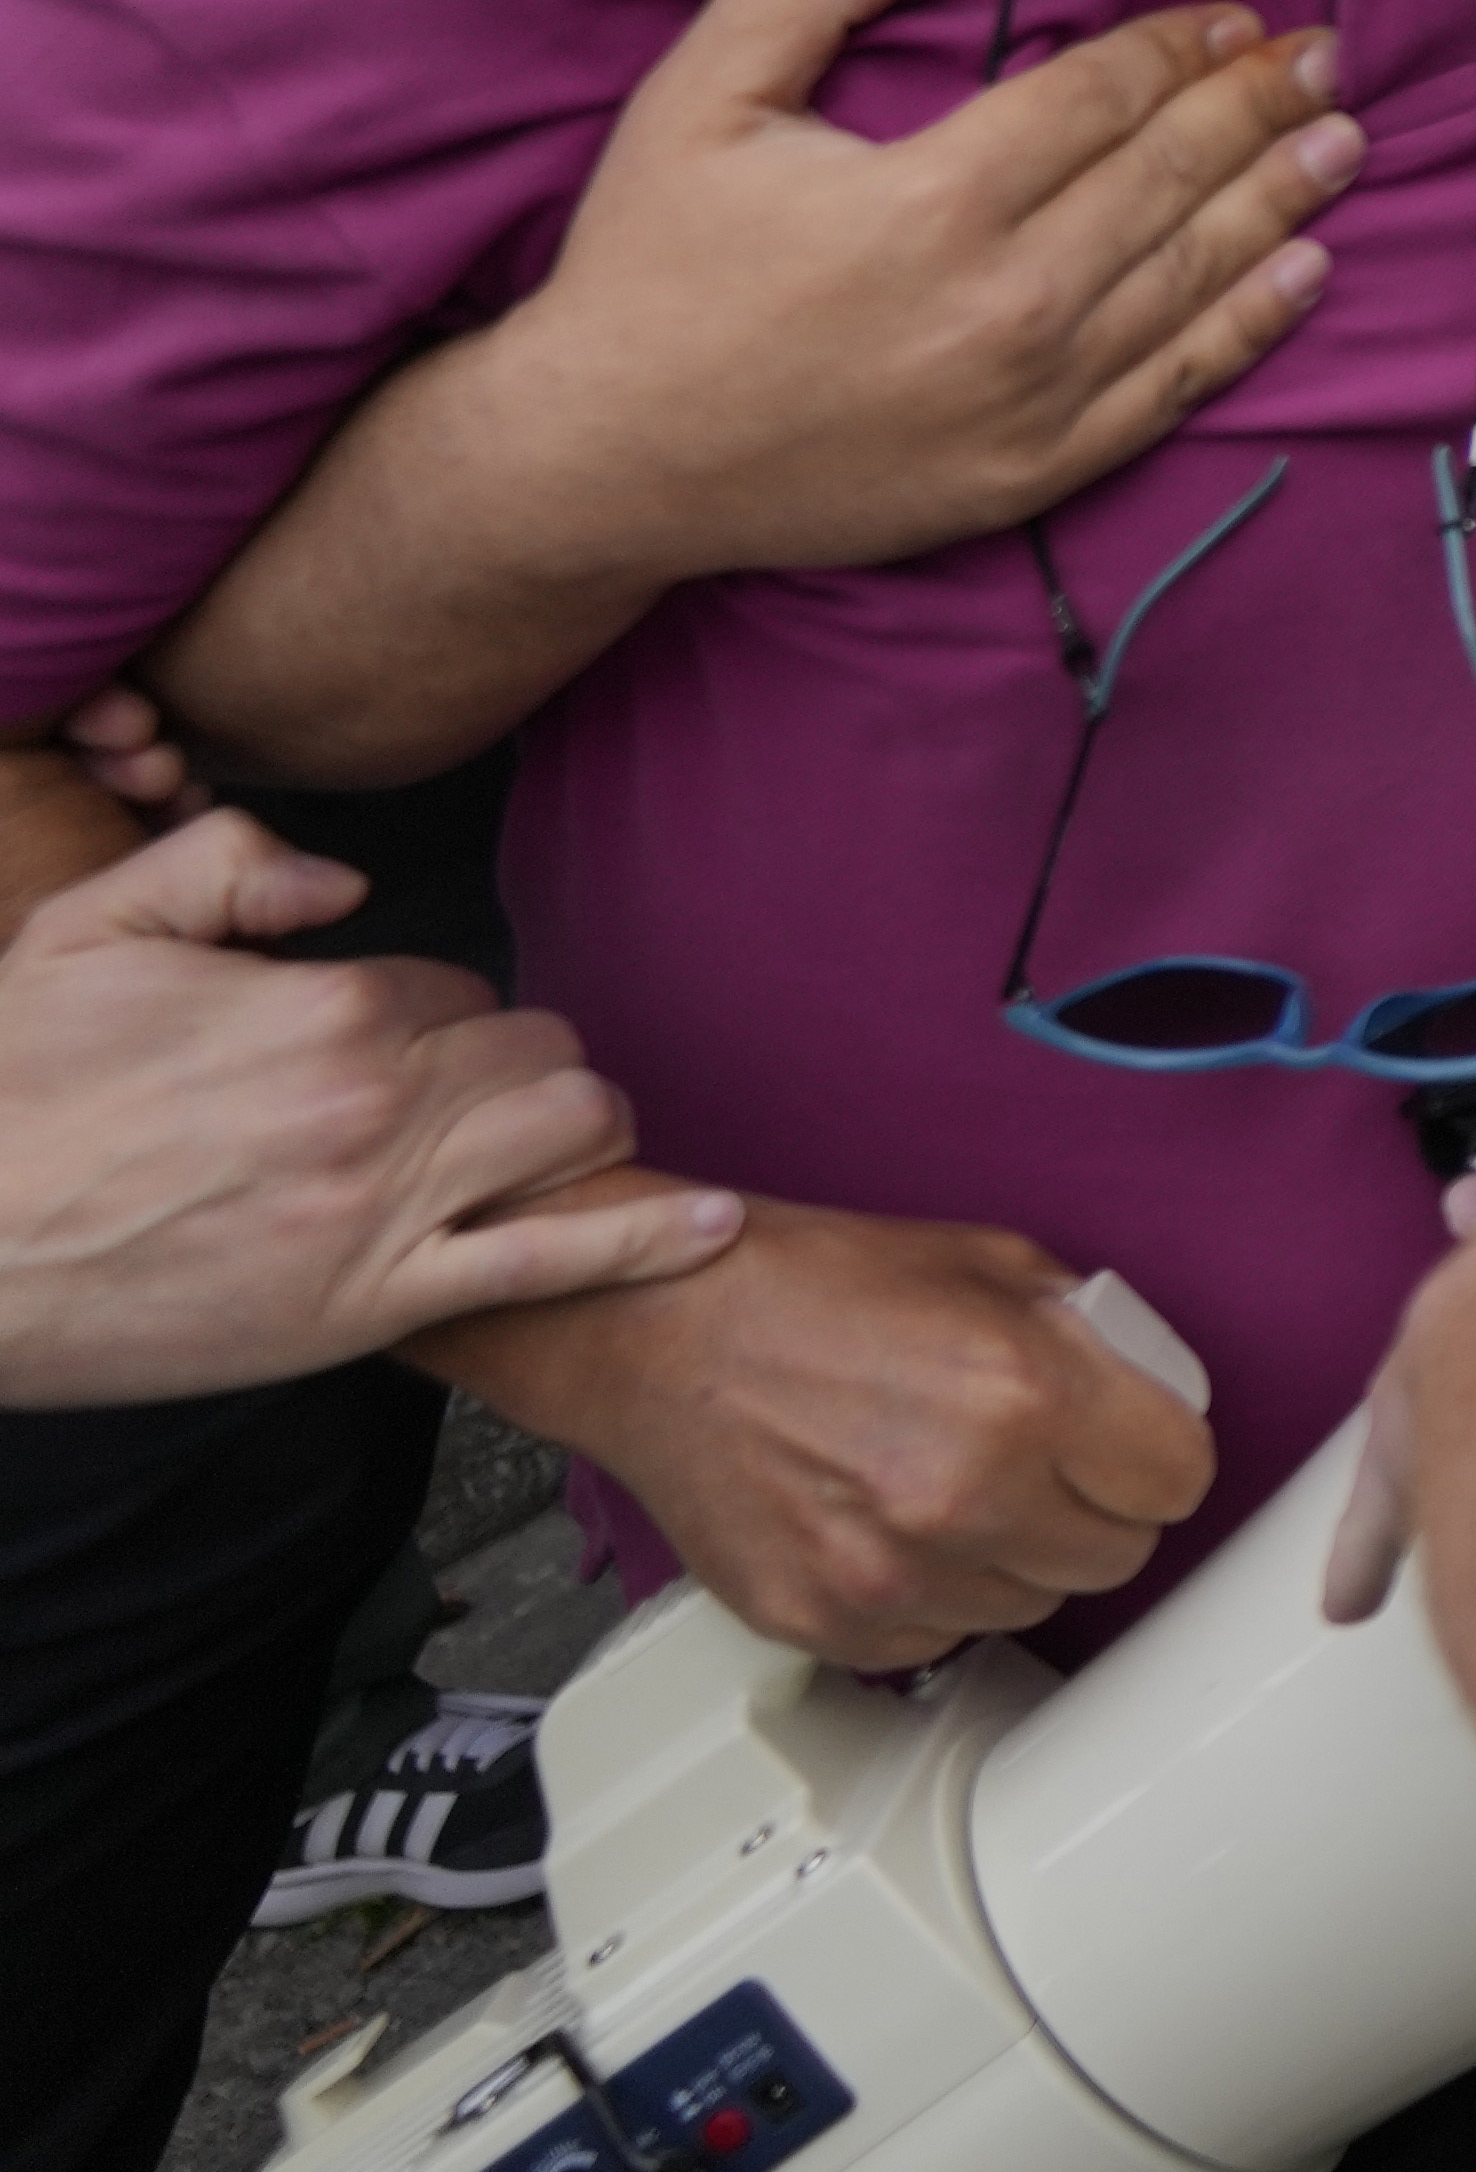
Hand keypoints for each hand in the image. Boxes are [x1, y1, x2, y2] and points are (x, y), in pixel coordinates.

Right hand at [0, 822, 730, 1406]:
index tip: (383, 1042)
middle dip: (511, 1062)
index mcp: (324, 1007)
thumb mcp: (86, 932)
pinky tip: (710, 1218)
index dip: (429, 1012)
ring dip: (570, 1126)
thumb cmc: (6, 1092)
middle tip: (460, 1094)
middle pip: (535, 1050)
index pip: (458, 983)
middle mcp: (375, 1104)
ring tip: (540, 1138)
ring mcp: (384, 1212)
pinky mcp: (375, 1304)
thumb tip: (339, 881)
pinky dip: (648, 1237)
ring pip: (571, 1130)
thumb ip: (223, 867)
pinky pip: (556, 1262)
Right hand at [417, 0, 1350, 599]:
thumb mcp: (696, 103)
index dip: (1178, 49)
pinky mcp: (1034, 471)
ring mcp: (1030, 397)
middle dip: (1259, 107)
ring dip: (1281, 200)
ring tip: (1345, 141)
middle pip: (1171, 177)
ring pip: (1194, 277)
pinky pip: (1173, 388)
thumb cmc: (649, 269)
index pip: (1102, 99)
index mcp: (934, 198)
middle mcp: (1005, 300)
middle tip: (1330, 59)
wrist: (606, 462)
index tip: (1233, 18)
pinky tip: (1306, 271)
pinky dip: (1251, 325)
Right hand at [429, 1196, 1212, 1660]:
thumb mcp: (988, 1264)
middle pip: (1119, 1555)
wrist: (657, 1335)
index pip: (1180, 1479)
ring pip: (1033, 1604)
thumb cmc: (811, 1287)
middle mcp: (963, 1496)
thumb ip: (1093, 1332)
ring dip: (1018, 1557)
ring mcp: (889, 1574)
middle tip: (1050, 1464)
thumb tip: (1154, 1391)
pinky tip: (897, 1527)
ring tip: (959, 1488)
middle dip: (1099, 1508)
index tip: (1135, 1446)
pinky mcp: (826, 1623)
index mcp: (1025, 1393)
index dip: (1161, 1456)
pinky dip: (937, 1594)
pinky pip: (942, 1636)